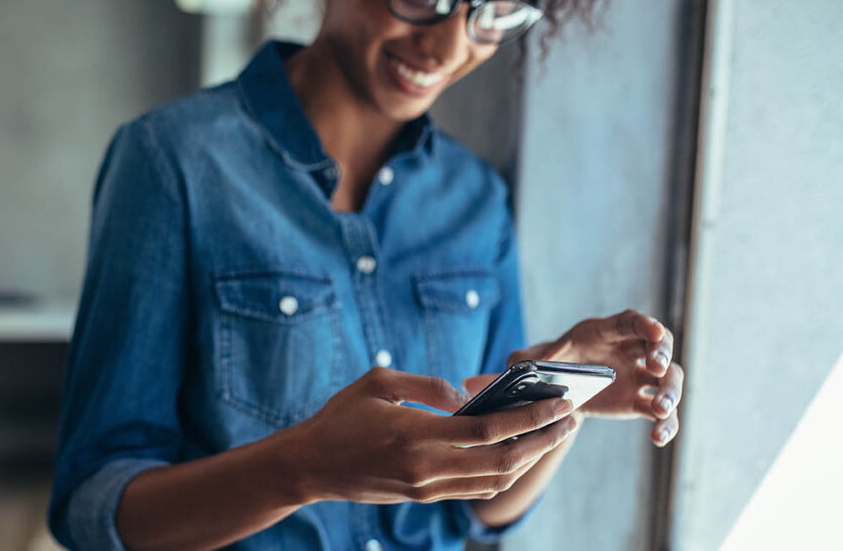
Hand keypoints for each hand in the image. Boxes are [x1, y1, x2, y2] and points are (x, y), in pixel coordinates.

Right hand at [282, 367, 578, 504]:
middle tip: (569, 420)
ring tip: (550, 435)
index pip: (491, 429)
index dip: (531, 417)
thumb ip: (428, 385)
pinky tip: (515, 452)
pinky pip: (475, 488)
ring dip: (528, 458)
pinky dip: (503, 471)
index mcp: (418, 435)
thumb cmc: (341, 417)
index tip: (559, 403)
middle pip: (503, 459)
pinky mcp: (424, 496)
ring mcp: (428, 488)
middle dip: (543, 440)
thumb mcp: (379, 383)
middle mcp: (428, 467)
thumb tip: (466, 397)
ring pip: (494, 480)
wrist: (310, 467)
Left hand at [506, 309, 683, 446]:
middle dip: (662, 354)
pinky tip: (659, 437)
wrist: (555, 390)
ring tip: (660, 409)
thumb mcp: (529, 361)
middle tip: (657, 368)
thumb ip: (518, 363)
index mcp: (602, 332)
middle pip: (659, 345)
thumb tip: (492, 374)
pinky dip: (665, 424)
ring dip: (670, 392)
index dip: (645, 324)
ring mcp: (637, 376)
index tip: (655, 331)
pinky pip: (660, 412)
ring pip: (667, 379)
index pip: (630, 321)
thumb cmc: (545, 366)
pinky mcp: (637, 402)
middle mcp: (627, 350)